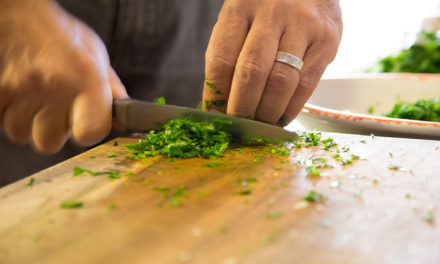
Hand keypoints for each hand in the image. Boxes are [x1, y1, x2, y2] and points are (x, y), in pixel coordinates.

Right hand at [0, 0, 127, 152]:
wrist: (26, 16)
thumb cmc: (67, 38)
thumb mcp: (98, 59)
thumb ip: (112, 92)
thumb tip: (123, 122)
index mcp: (87, 79)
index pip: (90, 133)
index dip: (89, 133)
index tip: (87, 123)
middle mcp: (56, 85)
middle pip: (49, 143)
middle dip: (54, 132)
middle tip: (59, 111)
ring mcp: (24, 87)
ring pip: (21, 134)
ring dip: (29, 124)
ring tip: (39, 102)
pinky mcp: (0, 87)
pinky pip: (0, 120)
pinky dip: (9, 114)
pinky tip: (22, 98)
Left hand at [203, 0, 341, 124]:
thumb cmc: (268, 7)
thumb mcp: (242, 17)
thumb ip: (231, 52)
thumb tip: (220, 102)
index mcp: (240, 7)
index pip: (222, 59)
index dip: (216, 95)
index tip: (215, 115)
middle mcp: (272, 14)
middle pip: (252, 72)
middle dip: (241, 108)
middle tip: (237, 127)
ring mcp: (303, 26)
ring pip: (281, 81)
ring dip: (267, 112)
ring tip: (259, 127)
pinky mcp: (327, 40)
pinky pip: (307, 83)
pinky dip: (292, 107)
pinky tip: (281, 118)